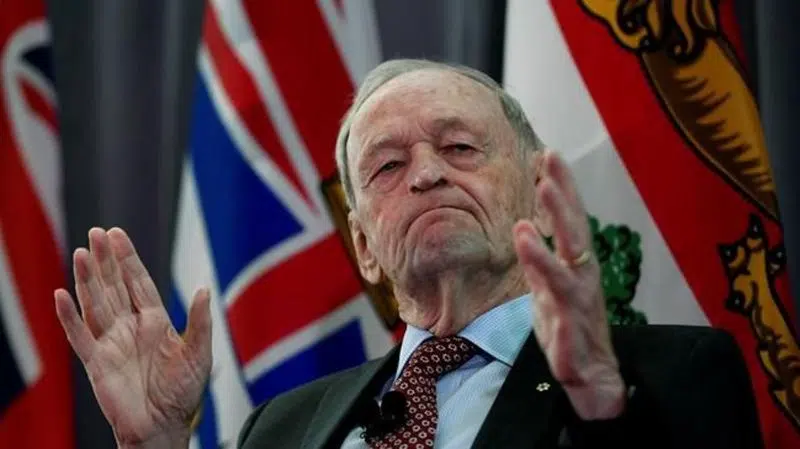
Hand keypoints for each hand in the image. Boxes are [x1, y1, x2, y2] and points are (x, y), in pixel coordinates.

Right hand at [54, 228, 211, 447]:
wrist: (164, 427)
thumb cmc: (183, 394)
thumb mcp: (199, 354)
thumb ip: (201, 322)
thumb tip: (204, 288)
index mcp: (155, 322)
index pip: (138, 283)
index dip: (127, 259)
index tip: (117, 235)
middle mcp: (130, 327)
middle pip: (113, 286)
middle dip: (106, 260)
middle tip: (96, 232)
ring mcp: (111, 343)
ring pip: (95, 303)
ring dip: (87, 279)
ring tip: (82, 253)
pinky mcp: (96, 362)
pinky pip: (79, 335)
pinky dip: (69, 316)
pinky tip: (61, 295)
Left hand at [513, 150, 624, 419]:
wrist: (592, 374)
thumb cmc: (569, 326)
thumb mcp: (546, 288)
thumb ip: (538, 259)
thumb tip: (524, 225)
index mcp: (576, 264)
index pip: (569, 219)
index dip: (562, 187)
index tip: (548, 154)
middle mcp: (582, 277)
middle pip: (575, 232)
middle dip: (563, 198)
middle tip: (549, 165)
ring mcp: (579, 303)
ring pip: (566, 270)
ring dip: (550, 242)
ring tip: (530, 217)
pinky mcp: (573, 332)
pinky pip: (563, 316)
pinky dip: (551, 295)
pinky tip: (538, 280)